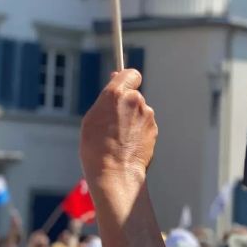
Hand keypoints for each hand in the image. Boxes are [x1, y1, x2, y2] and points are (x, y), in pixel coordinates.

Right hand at [80, 70, 157, 186]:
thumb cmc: (97, 147)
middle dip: (126, 104)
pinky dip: (138, 131)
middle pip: (134, 95)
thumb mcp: (92, 118)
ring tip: (117, 137)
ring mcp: (147, 115)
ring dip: (131, 119)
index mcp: (117, 94)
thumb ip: (108, 97)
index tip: (122, 86)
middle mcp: (135, 100)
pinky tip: (127, 143)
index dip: (127, 79)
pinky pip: (144, 125)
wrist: (115, 172)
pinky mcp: (154, 128)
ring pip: (139, 111)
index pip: (131, 74)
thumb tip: (117, 79)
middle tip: (112, 121)